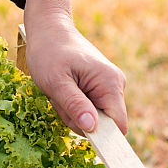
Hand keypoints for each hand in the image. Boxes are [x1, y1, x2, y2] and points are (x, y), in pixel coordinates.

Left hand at [23, 0, 127, 135]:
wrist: (49, 30)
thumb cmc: (49, 52)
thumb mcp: (55, 82)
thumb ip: (74, 105)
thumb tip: (92, 129)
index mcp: (110, 84)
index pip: (118, 125)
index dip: (102, 138)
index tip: (80, 137)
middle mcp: (115, 86)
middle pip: (101, 124)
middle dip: (76, 119)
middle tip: (58, 99)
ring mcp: (107, 87)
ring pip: (90, 118)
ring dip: (70, 112)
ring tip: (58, 91)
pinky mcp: (98, 89)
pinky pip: (85, 109)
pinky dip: (69, 105)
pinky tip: (62, 90)